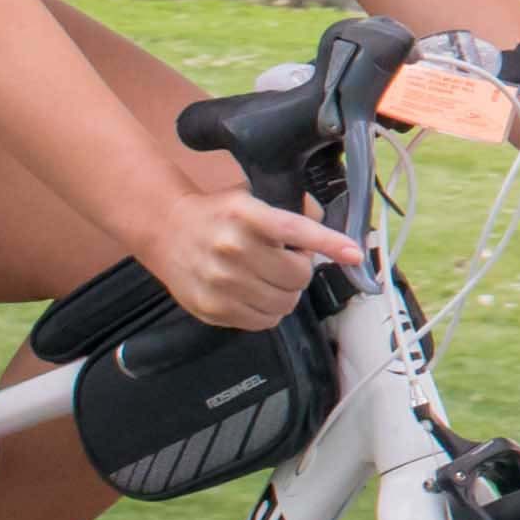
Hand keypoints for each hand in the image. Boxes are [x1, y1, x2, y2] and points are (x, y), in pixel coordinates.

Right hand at [135, 185, 360, 332]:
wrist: (166, 230)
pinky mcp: (213, 308)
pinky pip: (263, 322)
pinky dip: (269, 311)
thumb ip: (292, 210)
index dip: (330, 243)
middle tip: (286, 260)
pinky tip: (256, 293)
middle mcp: (233, 249)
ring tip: (270, 277)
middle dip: (300, 269)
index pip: (297, 231)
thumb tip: (327, 228)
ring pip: (285, 303)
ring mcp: (221, 282)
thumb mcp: (253, 198)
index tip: (353, 254)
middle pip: (298, 275)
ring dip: (287, 293)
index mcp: (247, 216)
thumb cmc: (217, 215)